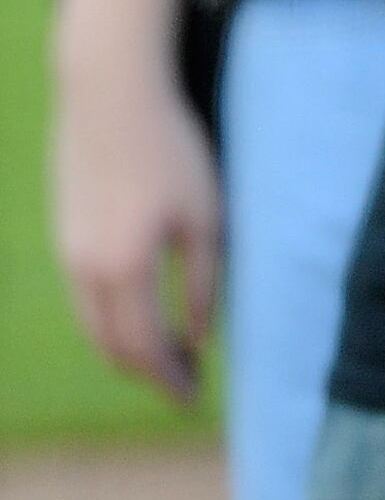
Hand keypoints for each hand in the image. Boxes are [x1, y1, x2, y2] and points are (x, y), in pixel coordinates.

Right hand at [52, 57, 219, 399]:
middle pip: (111, 347)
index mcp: (125, 269)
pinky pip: (85, 299)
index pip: (143, 348)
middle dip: (149, 373)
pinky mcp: (65, 238)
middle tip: (187, 384)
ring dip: (128, 349)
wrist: (108, 98)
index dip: (168, 381)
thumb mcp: (204, 216)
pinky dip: (112, 321)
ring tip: (171, 353)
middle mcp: (86, 271)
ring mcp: (68, 255)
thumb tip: (200, 337)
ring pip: (93, 326)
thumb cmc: (171, 151)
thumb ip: (203, 281)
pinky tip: (143, 314)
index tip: (194, 401)